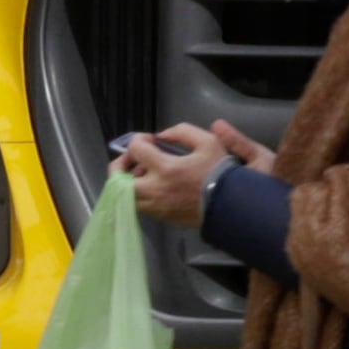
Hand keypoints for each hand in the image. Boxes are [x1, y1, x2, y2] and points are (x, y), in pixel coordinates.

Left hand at [114, 122, 263, 228]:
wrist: (230, 206)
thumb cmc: (220, 173)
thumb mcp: (209, 142)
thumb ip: (182, 132)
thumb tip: (161, 135)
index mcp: (166, 168)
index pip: (135, 149)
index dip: (139, 140)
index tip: (152, 140)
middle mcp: (154, 189)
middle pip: (117, 179)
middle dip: (119, 165)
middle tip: (133, 159)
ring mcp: (155, 206)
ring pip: (124, 196)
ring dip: (128, 182)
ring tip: (142, 174)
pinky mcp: (160, 217)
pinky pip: (138, 205)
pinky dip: (138, 194)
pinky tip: (153, 186)